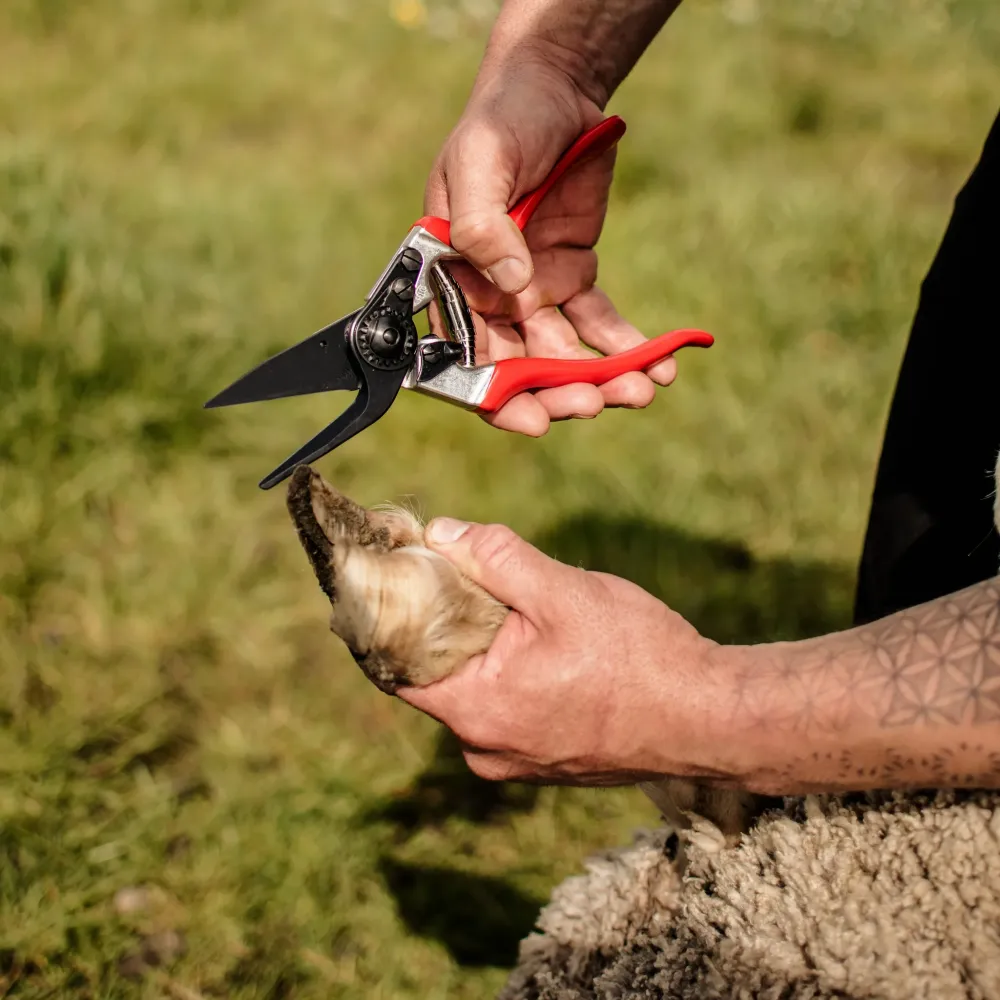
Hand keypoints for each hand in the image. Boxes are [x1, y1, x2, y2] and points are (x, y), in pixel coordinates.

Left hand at [397, 517, 733, 785]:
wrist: (711, 718)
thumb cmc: (640, 657)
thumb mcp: (564, 592)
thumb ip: (495, 559)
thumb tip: (440, 533)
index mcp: (475, 711)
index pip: (396, 663)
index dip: (397, 614)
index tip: (407, 575)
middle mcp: (484, 749)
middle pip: (437, 675)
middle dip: (451, 625)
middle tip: (479, 579)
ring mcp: (516, 763)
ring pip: (475, 692)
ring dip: (487, 651)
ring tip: (528, 614)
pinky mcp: (545, 763)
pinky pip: (507, 712)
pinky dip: (513, 677)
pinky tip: (553, 651)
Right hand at [423, 49, 678, 437]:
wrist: (555, 89)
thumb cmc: (503, 119)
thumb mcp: (480, 160)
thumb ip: (481, 222)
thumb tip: (510, 285)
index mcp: (451, 280)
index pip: (463, 354)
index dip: (492, 396)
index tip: (534, 420)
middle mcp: (488, 298)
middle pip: (517, 368)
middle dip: (556, 393)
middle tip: (596, 403)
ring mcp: (532, 294)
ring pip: (563, 356)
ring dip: (600, 379)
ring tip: (642, 389)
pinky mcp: (574, 279)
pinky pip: (600, 325)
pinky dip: (628, 348)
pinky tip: (660, 365)